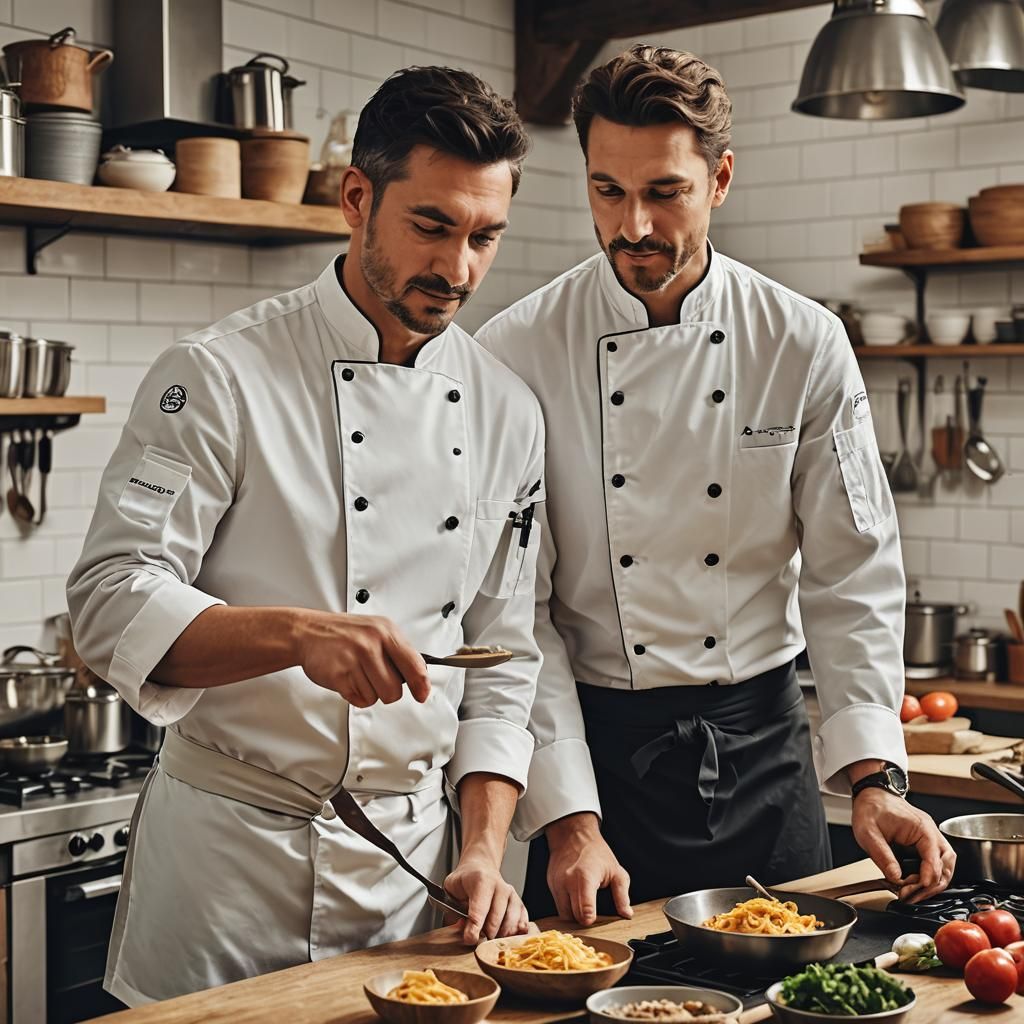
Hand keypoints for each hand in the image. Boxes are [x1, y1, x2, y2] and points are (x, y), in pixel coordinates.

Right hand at [294, 610, 429, 707]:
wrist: (308, 631)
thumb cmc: (344, 633)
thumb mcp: (377, 630)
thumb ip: (399, 651)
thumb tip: (419, 676)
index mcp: (386, 632)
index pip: (414, 664)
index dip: (421, 684)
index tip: (422, 694)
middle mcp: (371, 644)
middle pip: (394, 690)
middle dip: (387, 691)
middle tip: (375, 679)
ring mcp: (354, 659)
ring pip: (376, 697)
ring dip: (368, 692)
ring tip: (358, 674)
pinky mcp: (338, 675)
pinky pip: (358, 700)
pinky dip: (355, 695)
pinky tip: (348, 678)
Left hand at [445, 853, 528, 944]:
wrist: (480, 867)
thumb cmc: (465, 881)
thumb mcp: (451, 889)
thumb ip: (452, 910)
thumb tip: (460, 930)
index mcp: (481, 880)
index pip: (479, 909)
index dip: (474, 928)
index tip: (469, 939)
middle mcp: (499, 886)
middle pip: (495, 920)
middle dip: (485, 935)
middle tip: (477, 939)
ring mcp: (511, 894)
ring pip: (511, 923)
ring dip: (500, 936)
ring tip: (489, 939)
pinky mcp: (519, 902)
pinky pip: (522, 921)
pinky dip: (516, 932)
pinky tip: (508, 936)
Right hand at [545, 813, 631, 925]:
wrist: (573, 835)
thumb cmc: (596, 852)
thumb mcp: (616, 871)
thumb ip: (622, 895)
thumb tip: (627, 914)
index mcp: (585, 879)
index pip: (584, 912)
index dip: (591, 920)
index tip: (596, 918)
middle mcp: (567, 882)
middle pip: (574, 917)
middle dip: (584, 919)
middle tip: (595, 913)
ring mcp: (556, 884)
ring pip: (564, 914)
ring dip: (574, 914)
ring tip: (585, 904)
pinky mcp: (551, 884)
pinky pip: (558, 905)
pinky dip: (567, 906)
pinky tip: (576, 898)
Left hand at [851, 788, 955, 902]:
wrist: (871, 794)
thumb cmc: (871, 808)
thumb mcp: (868, 832)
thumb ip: (882, 855)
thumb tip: (896, 878)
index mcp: (922, 828)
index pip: (935, 859)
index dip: (926, 879)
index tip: (913, 891)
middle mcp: (931, 833)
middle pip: (947, 866)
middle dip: (932, 885)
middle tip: (912, 896)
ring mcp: (930, 838)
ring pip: (945, 866)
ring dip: (933, 883)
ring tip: (914, 894)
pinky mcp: (925, 843)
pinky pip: (935, 863)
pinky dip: (928, 876)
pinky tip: (915, 884)